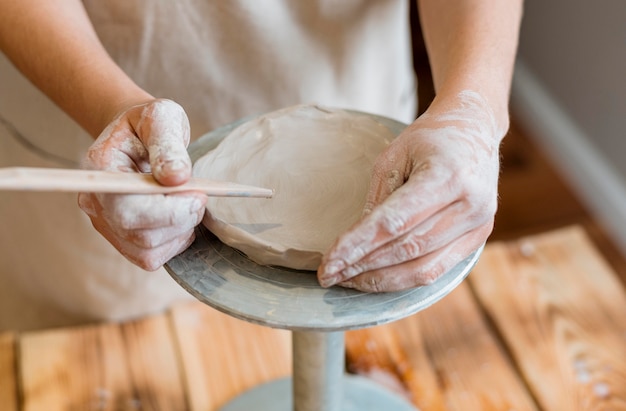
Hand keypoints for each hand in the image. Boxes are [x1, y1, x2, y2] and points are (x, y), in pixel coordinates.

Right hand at [78, 99, 206, 270]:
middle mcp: (96, 202)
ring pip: (147, 253)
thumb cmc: (149, 125)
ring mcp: (106, 224)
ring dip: (180, 232)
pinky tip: (181, 216)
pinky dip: (175, 242)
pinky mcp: (121, 239)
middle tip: (199, 196)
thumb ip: (168, 144)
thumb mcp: (162, 118)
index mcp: (100, 169)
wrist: (138, 137)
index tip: (198, 194)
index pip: (127, 209)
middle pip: (138, 236)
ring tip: (188, 202)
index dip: (168, 211)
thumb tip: (177, 178)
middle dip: (180, 220)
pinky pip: (150, 257)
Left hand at [317, 91, 504, 291]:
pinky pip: (436, 270)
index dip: (357, 245)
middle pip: (406, 248)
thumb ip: (378, 199)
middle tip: (329, 276)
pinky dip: (402, 279)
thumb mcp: (394, 155)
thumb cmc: (428, 138)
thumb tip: (355, 244)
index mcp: (447, 175)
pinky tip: (376, 278)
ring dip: (379, 279)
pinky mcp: (478, 238)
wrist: (475, 128)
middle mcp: (470, 205)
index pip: (393, 221)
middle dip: (362, 266)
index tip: (328, 263)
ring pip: (421, 268)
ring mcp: (479, 225)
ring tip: (347, 280)